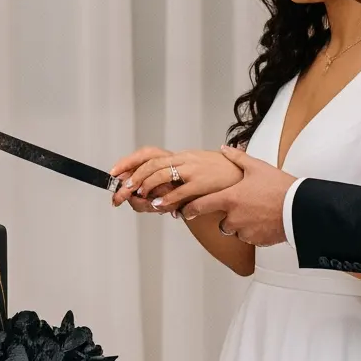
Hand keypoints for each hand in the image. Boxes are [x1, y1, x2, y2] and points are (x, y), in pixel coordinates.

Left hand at [111, 146, 246, 213]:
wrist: (246, 174)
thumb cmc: (223, 174)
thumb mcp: (199, 169)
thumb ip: (179, 177)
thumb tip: (157, 190)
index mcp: (182, 156)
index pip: (149, 154)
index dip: (129, 162)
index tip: (114, 173)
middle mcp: (185, 159)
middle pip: (151, 164)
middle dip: (132, 178)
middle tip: (119, 191)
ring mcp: (194, 170)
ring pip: (162, 173)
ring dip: (146, 186)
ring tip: (137, 196)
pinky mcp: (203, 183)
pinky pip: (181, 191)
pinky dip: (168, 199)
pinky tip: (159, 206)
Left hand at [185, 153, 293, 245]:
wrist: (299, 207)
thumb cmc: (279, 186)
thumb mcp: (256, 167)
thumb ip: (236, 158)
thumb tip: (224, 149)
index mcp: (230, 198)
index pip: (201, 206)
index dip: (190, 209)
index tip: (185, 211)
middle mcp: (234, 217)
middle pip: (220, 223)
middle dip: (227, 217)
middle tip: (243, 208)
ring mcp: (245, 231)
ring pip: (236, 231)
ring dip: (241, 225)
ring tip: (257, 213)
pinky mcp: (257, 240)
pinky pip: (250, 238)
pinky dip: (254, 232)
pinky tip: (264, 221)